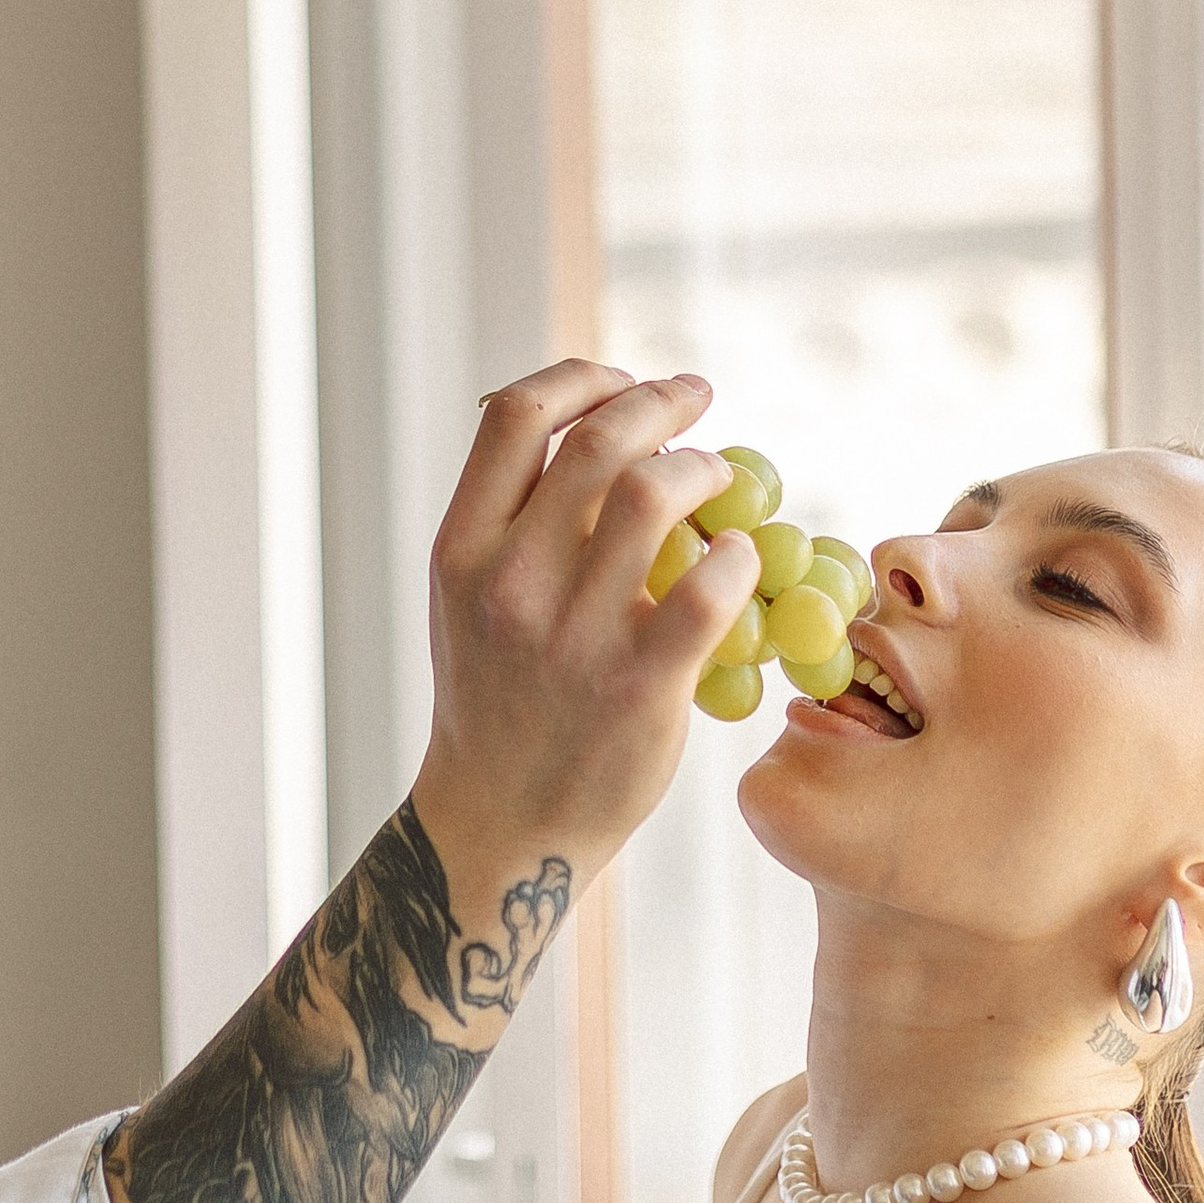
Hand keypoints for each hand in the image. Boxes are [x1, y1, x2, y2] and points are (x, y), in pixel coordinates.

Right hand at [412, 362, 757, 908]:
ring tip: (720, 476)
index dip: (581, 378)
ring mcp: (573, 635)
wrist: (502, 823)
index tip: (626, 380)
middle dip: (660, 401)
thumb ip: (512, 520)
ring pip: (651, 496)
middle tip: (696, 397)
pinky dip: (738, 555)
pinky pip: (710, 591)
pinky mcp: (640, 687)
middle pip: (596, 441)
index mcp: (462, 550)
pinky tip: (741, 555)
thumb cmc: (497, 700)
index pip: (513, 416)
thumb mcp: (469, 599)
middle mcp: (510, 581)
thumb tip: (593, 429)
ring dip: (701, 467)